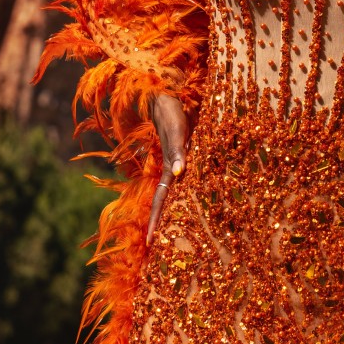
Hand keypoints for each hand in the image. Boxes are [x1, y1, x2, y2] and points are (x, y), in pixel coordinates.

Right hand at [146, 92, 189, 244]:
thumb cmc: (174, 113)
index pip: (159, 201)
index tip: (150, 243)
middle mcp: (171, 171)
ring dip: (173, 212)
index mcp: (168, 170)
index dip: (155, 221)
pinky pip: (184, 181)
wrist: (169, 96)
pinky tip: (193, 203)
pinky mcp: (185, 156)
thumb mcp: (178, 132)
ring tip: (175, 234)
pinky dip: (186, 195)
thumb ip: (178, 151)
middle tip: (159, 248)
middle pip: (165, 203)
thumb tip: (179, 173)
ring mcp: (177, 164)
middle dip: (161, 224)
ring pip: (174, 194)